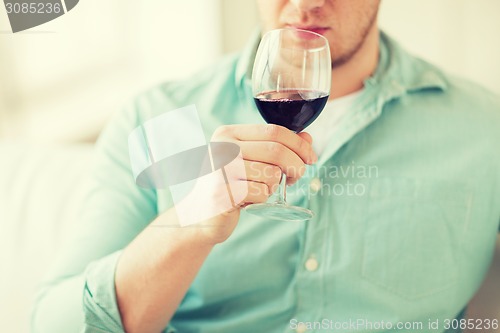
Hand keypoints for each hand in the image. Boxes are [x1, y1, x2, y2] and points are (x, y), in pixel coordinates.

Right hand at [184, 124, 315, 244]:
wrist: (201, 214)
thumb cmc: (231, 184)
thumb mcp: (252, 160)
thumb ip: (277, 146)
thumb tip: (308, 137)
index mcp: (227, 133)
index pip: (274, 130)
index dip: (299, 144)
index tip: (311, 157)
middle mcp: (221, 147)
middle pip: (276, 150)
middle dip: (296, 165)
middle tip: (296, 176)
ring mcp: (220, 169)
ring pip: (271, 173)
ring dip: (274, 185)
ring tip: (260, 189)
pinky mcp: (223, 192)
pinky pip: (261, 193)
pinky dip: (263, 198)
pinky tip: (249, 200)